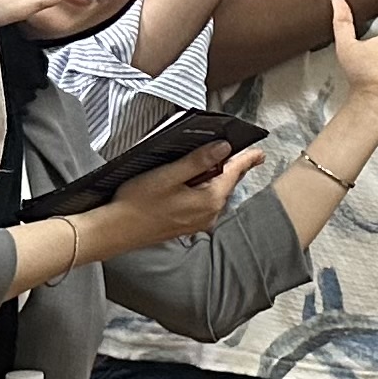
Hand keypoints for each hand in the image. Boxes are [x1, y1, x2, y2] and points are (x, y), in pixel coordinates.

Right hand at [95, 142, 254, 249]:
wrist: (117, 230)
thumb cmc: (138, 201)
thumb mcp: (168, 175)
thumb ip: (197, 161)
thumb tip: (223, 148)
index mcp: (209, 200)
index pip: (234, 173)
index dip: (246, 159)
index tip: (260, 152)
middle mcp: (209, 214)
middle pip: (226, 182)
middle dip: (229, 166)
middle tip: (234, 150)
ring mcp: (199, 222)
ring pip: (214, 192)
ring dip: (214, 176)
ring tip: (211, 160)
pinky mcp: (188, 225)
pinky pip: (203, 201)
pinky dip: (203, 188)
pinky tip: (192, 180)